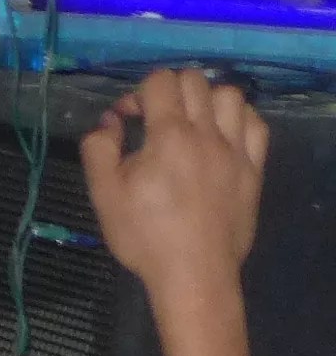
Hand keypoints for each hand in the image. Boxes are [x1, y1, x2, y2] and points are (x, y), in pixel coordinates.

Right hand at [83, 67, 268, 291]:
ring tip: (191, 121)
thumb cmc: (144, 235)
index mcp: (168, 137)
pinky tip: (221, 134)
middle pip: (194, 81)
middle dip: (168, 89)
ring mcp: (236, 151)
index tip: (127, 119)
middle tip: (154, 117)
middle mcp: (206, 135)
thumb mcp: (103, 193)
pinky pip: (256, 125)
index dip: (137, 92)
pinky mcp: (254, 169)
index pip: (160, 82)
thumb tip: (110, 121)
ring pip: (230, 95)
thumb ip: (98, 148)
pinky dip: (238, 118)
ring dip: (206, 98)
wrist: (194, 273)